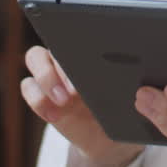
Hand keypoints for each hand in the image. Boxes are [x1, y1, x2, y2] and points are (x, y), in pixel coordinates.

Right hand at [20, 46, 141, 166]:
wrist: (107, 137)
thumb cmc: (124, 107)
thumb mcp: (132, 92)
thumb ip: (131, 79)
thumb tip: (138, 78)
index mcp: (94, 47)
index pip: (82, 29)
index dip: (81, 39)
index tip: (91, 60)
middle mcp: (70, 55)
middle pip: (53, 39)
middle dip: (64, 62)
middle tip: (76, 89)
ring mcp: (52, 73)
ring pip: (35, 56)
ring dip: (47, 77)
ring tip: (64, 101)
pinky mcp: (41, 95)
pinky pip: (28, 87)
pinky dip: (38, 99)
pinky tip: (55, 115)